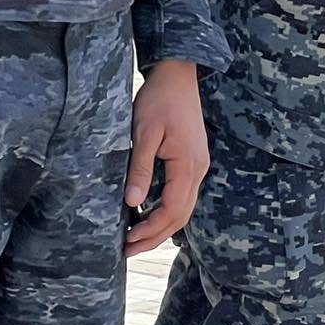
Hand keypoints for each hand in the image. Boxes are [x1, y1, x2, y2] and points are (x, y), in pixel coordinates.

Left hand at [125, 60, 208, 257]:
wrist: (178, 74)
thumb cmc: (159, 99)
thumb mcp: (145, 132)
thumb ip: (141, 168)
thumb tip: (133, 203)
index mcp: (188, 165)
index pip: (172, 210)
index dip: (150, 229)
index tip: (127, 240)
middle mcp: (198, 169)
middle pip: (180, 216)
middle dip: (154, 237)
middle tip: (127, 250)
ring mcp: (197, 166)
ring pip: (182, 208)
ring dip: (161, 227)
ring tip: (135, 239)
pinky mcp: (192, 161)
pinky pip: (182, 195)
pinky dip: (166, 211)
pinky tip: (148, 214)